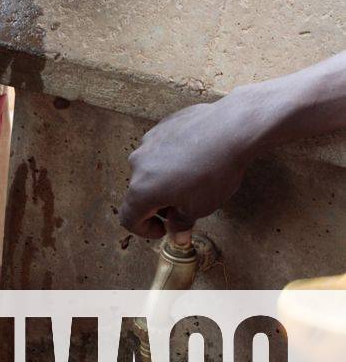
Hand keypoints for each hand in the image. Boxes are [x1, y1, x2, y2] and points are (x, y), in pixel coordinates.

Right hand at [119, 95, 256, 238]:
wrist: (232, 130)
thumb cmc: (214, 172)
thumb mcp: (199, 207)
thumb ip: (181, 223)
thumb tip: (177, 235)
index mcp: (142, 190)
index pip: (128, 218)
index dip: (144, 230)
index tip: (163, 229)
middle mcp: (138, 165)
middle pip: (140, 192)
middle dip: (158, 204)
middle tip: (183, 206)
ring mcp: (149, 142)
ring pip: (150, 169)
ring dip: (164, 179)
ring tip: (192, 178)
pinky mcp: (162, 126)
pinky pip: (161, 149)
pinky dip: (171, 158)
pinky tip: (196, 157)